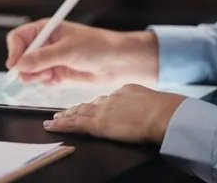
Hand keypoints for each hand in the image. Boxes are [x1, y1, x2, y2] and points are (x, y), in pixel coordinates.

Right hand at [5, 19, 158, 84]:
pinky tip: (58, 80)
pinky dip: (46, 82)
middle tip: (35, 75)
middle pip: (21, 56)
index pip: (19, 37)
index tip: (15, 65)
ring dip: (35, 76)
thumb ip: (43, 58)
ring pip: (29, 70)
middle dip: (25, 67)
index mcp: (46, 29)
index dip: (14, 51)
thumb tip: (20, 65)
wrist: (117, 62)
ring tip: (50, 76)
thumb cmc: (97, 46)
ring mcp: (50, 59)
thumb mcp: (68, 50)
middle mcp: (45, 43)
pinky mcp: (57, 73)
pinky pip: (41, 80)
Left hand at [42, 84, 186, 143]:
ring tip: (55, 119)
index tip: (86, 106)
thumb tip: (140, 106)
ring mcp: (103, 111)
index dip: (93, 104)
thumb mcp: (150, 99)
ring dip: (65, 116)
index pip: (104, 99)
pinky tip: (52, 125)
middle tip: (63, 111)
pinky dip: (62, 124)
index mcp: (124, 91)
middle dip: (75, 109)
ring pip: (78, 113)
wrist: (164, 114)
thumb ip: (140, 101)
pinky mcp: (98, 124)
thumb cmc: (164, 110)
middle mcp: (110, 99)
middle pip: (88, 104)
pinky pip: (75, 124)